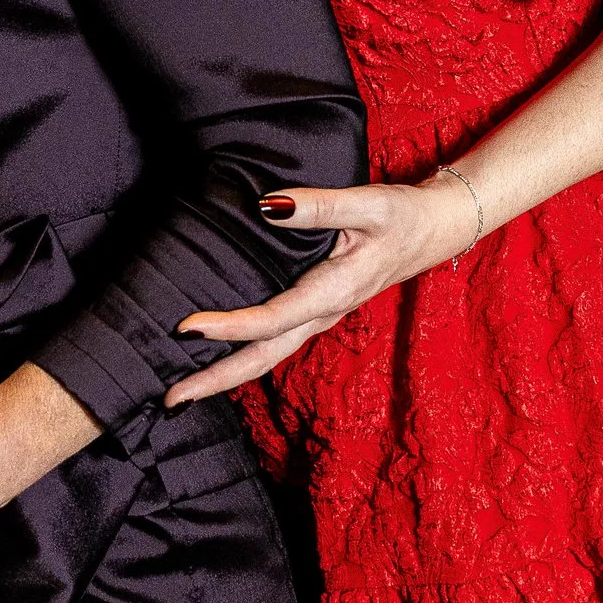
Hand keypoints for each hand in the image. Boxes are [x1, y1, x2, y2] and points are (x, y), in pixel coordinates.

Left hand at [162, 177, 478, 406]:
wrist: (434, 231)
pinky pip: (274, 340)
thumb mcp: (367, 204)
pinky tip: (216, 354)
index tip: (186, 328)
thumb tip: (268, 205)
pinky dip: (242, 353)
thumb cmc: (401, 215)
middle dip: (216, 380)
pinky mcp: (316, 310)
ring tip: (181, 388)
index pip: (271, 320)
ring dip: (225, 374)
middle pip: (263, 358)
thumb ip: (318, 206)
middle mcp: (322, 315)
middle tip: (168, 398)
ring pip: (267, 355)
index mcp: (332, 293)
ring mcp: (319, 318)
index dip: (228, 327)